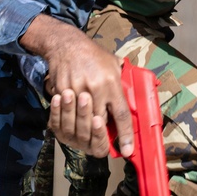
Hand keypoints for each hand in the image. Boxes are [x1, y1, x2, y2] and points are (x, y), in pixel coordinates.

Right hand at [22, 15, 133, 156]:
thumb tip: (134, 98)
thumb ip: (122, 82)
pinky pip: (66, 114)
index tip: (127, 150)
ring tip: (88, 130)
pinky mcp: (62, 91)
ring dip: (85, 129)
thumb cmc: (94, 55)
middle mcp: (96, 89)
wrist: (67, 44)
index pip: (121, 114)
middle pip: (100, 122)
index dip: (125, 135)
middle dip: (101, 134)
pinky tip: (71, 121)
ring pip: (82, 121)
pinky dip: (69, 120)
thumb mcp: (113, 64)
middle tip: (103, 138)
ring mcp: (77, 91)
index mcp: (111, 83)